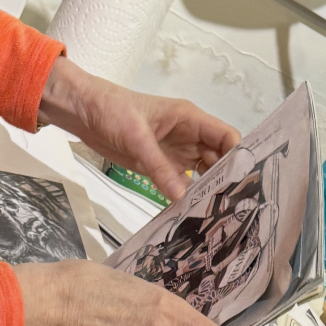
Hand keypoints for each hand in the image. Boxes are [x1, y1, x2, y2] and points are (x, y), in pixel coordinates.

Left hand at [39, 59, 238, 201]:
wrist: (83, 111)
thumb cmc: (111, 110)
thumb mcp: (137, 138)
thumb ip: (160, 168)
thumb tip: (182, 197)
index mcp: (190, 119)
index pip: (226, 137)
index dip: (238, 158)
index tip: (242, 184)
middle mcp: (189, 136)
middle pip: (219, 159)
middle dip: (227, 181)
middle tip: (233, 209)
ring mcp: (177, 152)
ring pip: (204, 174)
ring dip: (209, 191)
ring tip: (217, 215)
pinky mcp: (163, 166)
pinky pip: (183, 184)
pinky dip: (189, 197)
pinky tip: (193, 214)